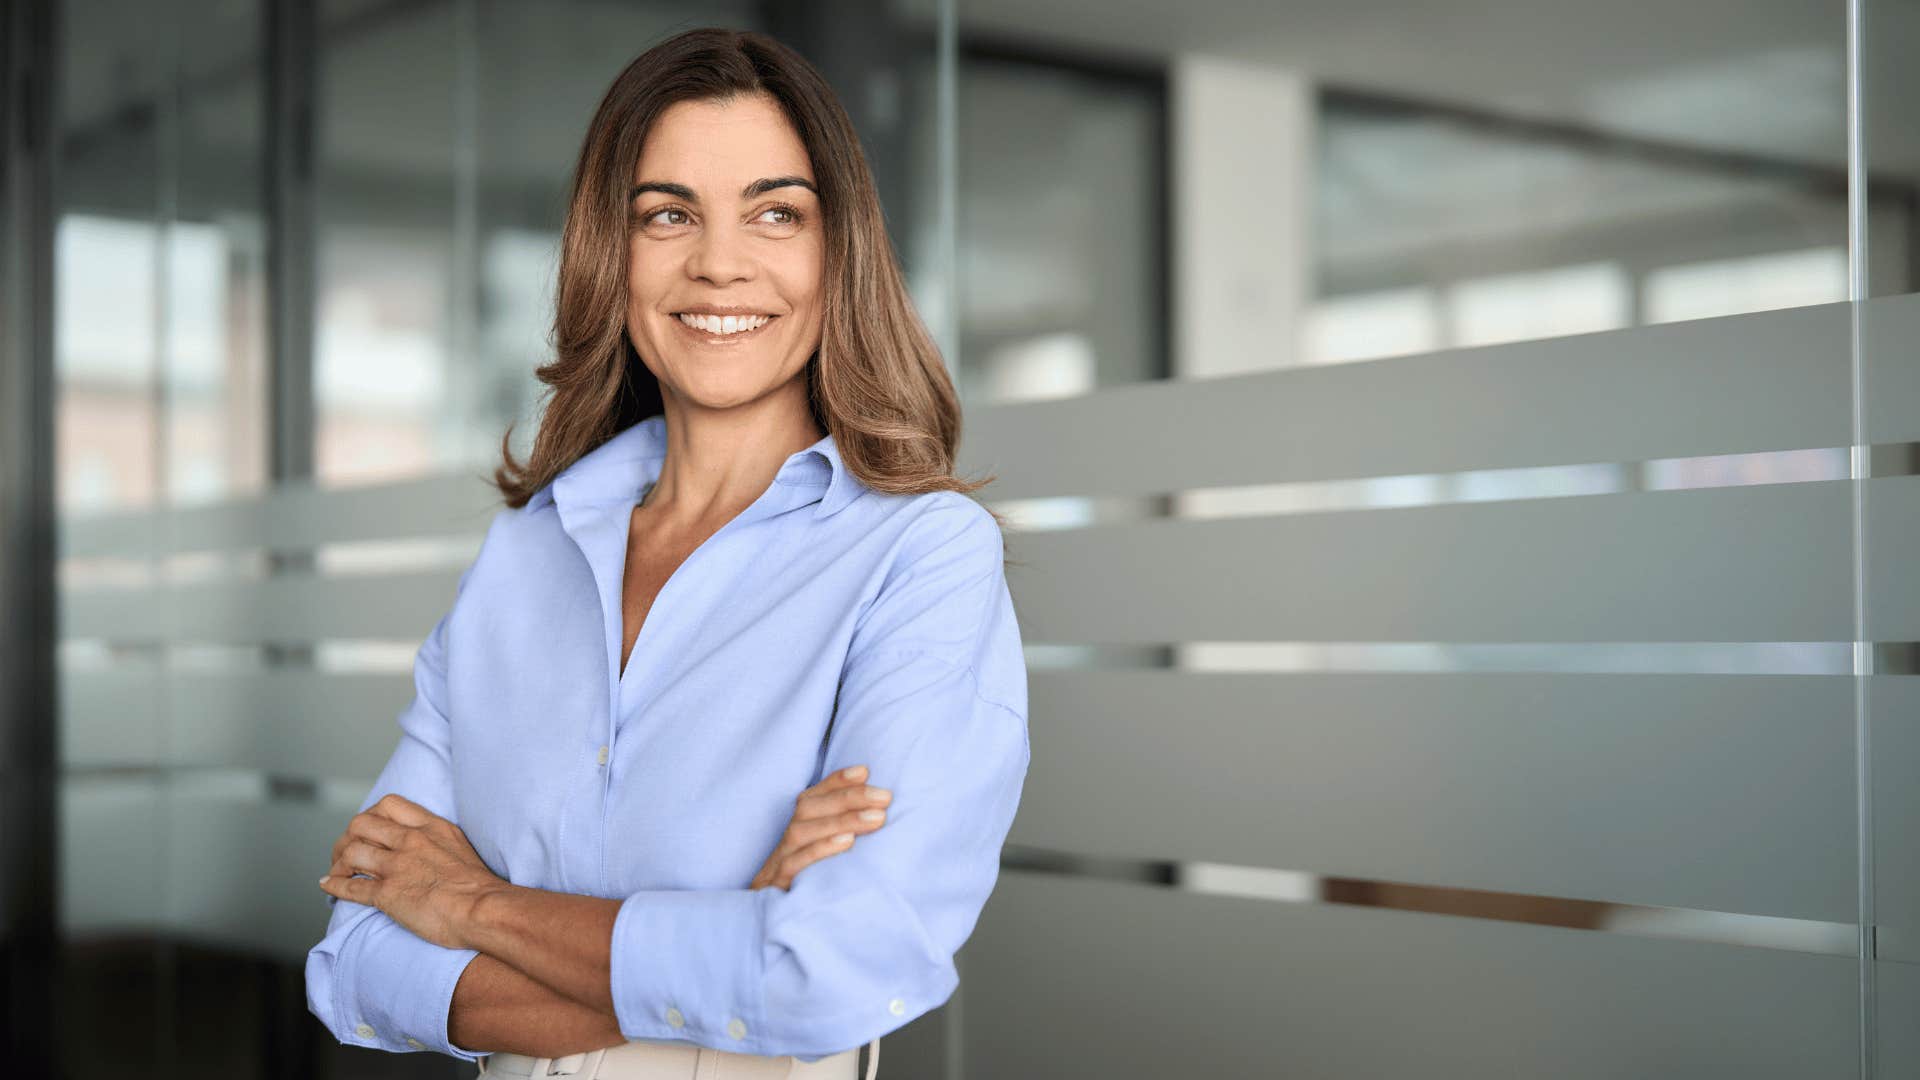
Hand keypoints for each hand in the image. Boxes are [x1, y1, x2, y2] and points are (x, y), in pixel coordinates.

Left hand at [317, 793, 506, 950]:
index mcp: (430, 827)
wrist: (483, 909)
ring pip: (352, 852)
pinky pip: (350, 885)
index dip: (372, 815)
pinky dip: (334, 886)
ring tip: (337, 871)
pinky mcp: (387, 893)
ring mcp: (396, 866)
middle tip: (346, 851)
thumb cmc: (480, 885)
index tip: (370, 829)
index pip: (388, 804)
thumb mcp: (460, 847)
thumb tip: (428, 849)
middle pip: (361, 824)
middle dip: (348, 837)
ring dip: (339, 862)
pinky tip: (328, 887)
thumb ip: (438, 841)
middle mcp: (410, 841)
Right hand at [749, 764, 892, 890]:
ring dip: (841, 821)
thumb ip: (843, 834)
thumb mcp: (824, 857)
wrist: (769, 926)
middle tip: (884, 797)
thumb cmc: (808, 886)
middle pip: (808, 808)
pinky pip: (794, 864)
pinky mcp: (777, 886)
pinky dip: (821, 849)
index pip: (813, 796)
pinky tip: (847, 842)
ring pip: (802, 832)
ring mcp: (778, 863)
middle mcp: (785, 841)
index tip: (864, 772)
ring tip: (876, 818)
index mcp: (796, 830)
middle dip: (848, 798)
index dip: (836, 781)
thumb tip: (879, 811)